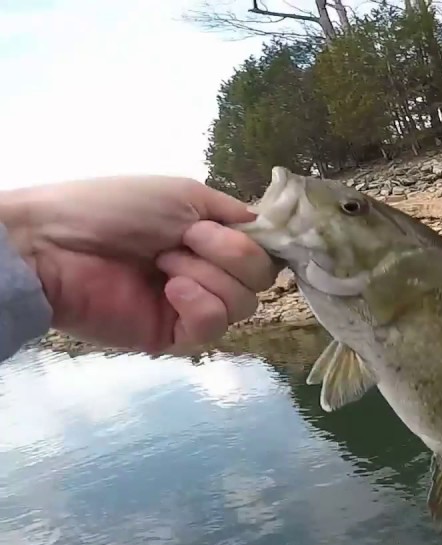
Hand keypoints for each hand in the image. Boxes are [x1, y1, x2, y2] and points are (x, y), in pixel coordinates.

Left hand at [0, 176, 276, 353]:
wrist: (55, 243)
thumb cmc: (114, 208)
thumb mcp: (185, 193)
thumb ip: (233, 214)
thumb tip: (269, 232)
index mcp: (212, 240)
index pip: (264, 252)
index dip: (259, 244)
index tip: (236, 228)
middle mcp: (209, 273)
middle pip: (261, 279)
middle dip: (230, 254)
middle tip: (185, 240)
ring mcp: (193, 307)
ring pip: (243, 304)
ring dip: (208, 276)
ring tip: (164, 265)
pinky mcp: (174, 337)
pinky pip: (214, 327)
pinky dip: (200, 304)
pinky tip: (171, 290)